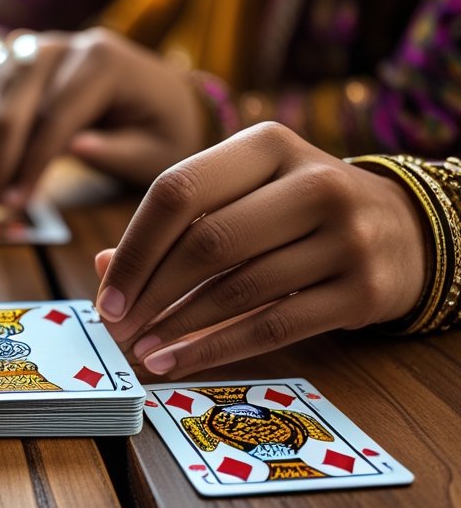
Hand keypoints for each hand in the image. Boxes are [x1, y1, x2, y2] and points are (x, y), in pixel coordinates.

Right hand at [0, 27, 205, 203]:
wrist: (158, 96)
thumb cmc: (161, 129)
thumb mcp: (156, 151)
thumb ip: (118, 151)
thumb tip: (73, 148)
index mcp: (104, 61)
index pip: (57, 116)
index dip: (32, 164)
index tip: (17, 203)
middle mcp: (66, 45)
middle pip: (14, 104)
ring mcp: (37, 48)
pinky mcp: (17, 61)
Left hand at [93, 123, 427, 376]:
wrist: (405, 230)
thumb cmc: (297, 211)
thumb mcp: (243, 194)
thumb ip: (175, 225)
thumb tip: (103, 268)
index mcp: (268, 146)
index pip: (178, 192)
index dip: (133, 250)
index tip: (106, 295)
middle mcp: (314, 182)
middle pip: (206, 243)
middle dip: (150, 295)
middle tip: (117, 329)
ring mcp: (347, 236)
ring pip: (238, 289)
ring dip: (176, 328)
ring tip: (140, 350)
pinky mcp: (363, 290)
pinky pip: (272, 326)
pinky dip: (215, 349)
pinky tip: (177, 361)